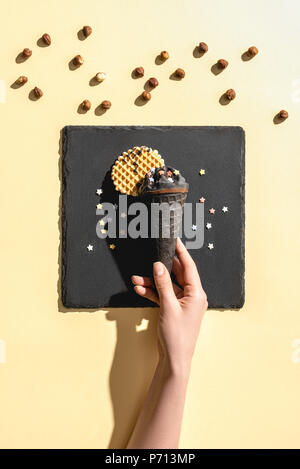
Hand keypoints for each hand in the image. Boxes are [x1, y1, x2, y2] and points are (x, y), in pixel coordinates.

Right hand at [132, 238, 207, 372]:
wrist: (174, 359)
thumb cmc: (177, 336)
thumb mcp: (168, 307)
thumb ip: (162, 285)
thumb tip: (158, 266)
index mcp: (197, 294)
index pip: (189, 267)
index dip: (181, 252)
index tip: (174, 240)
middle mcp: (192, 296)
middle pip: (176, 275)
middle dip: (160, 268)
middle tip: (151, 256)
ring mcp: (183, 303)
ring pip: (166, 286)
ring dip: (151, 282)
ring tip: (135, 279)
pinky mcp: (174, 309)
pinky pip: (163, 296)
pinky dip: (152, 292)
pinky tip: (140, 289)